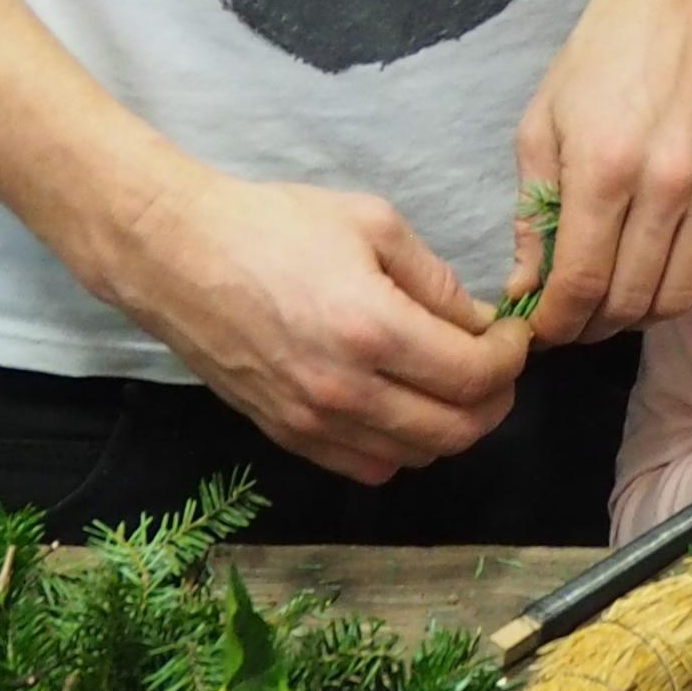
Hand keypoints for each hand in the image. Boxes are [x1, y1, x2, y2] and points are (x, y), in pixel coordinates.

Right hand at [101, 163, 529, 485]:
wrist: (179, 256)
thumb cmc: (273, 225)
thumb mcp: (372, 223)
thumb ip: (435, 280)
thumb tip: (479, 323)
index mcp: (372, 328)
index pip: (475, 375)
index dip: (510, 358)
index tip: (512, 335)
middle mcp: (345, 389)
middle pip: (456, 430)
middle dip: (494, 400)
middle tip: (494, 364)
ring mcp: (313, 422)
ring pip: (416, 456)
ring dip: (450, 426)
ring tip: (450, 383)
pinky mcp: (287, 436)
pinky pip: (367, 467)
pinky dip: (400, 446)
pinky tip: (401, 404)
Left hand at [510, 0, 691, 341]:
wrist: (686, 7)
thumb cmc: (600, 59)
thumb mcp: (542, 124)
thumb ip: (533, 214)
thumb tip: (524, 290)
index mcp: (603, 167)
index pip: (579, 283)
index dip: (555, 323)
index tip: (539, 329)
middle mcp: (664, 186)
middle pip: (627, 301)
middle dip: (588, 326)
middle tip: (569, 319)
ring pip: (674, 300)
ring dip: (635, 316)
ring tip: (611, 301)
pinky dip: (685, 297)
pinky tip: (657, 280)